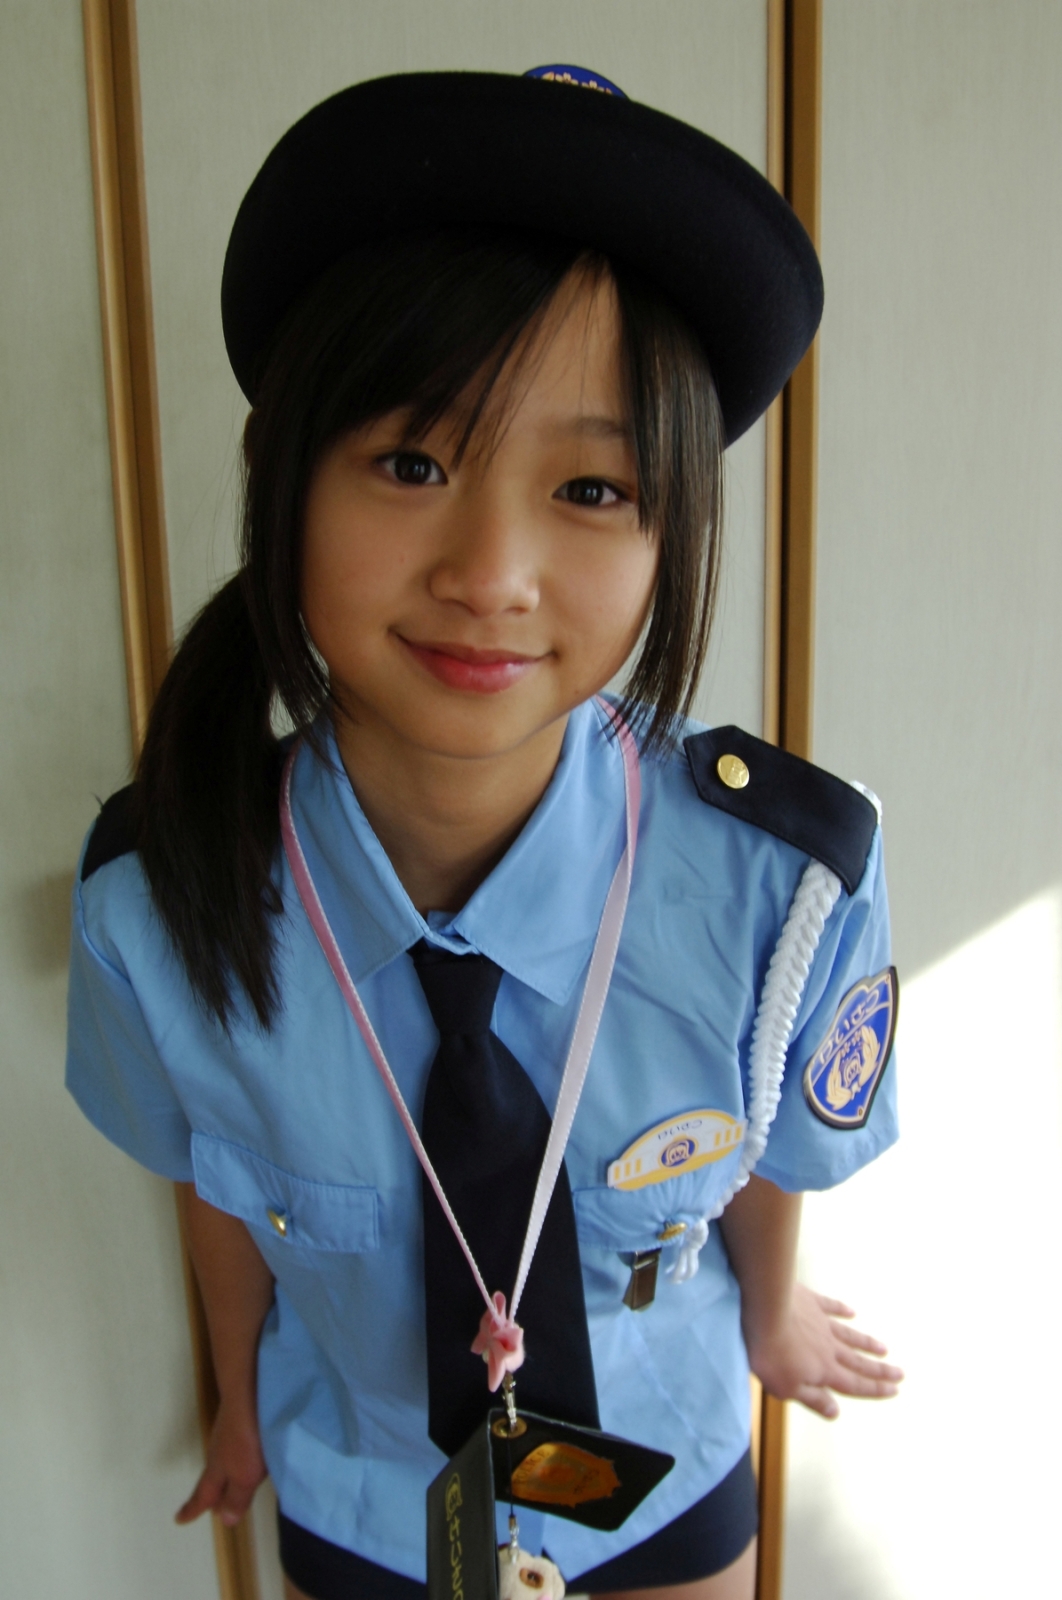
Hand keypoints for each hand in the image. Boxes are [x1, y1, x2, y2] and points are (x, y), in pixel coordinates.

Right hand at [175, 1397, 267, 1526]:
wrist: (248, 1393)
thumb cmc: (246, 1439)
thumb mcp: (245, 1476)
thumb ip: (236, 1497)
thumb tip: (224, 1520)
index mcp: (217, 1469)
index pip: (203, 1494)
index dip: (193, 1509)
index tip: (179, 1520)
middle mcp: (220, 1450)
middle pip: (213, 1478)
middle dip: (213, 1494)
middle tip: (214, 1508)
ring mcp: (229, 1432)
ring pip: (224, 1460)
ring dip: (226, 1476)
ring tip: (233, 1484)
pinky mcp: (242, 1418)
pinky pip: (236, 1444)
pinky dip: (238, 1456)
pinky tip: (249, 1452)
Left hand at [748, 1283, 903, 1418]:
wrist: (764, 1309)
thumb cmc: (771, 1354)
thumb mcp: (787, 1388)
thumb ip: (813, 1399)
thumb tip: (836, 1412)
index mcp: (824, 1370)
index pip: (854, 1384)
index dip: (875, 1389)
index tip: (895, 1390)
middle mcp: (829, 1347)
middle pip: (858, 1361)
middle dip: (880, 1370)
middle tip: (900, 1373)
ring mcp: (821, 1322)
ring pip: (849, 1335)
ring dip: (867, 1343)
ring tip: (884, 1348)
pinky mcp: (809, 1302)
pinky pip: (830, 1307)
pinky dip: (842, 1310)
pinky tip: (852, 1312)